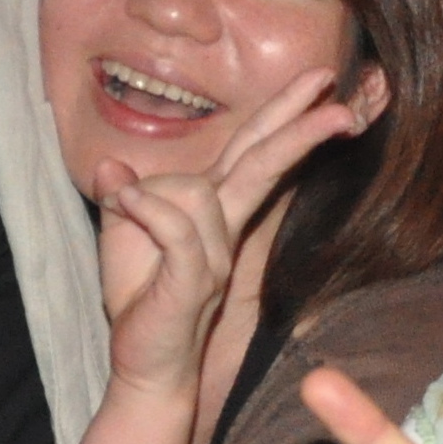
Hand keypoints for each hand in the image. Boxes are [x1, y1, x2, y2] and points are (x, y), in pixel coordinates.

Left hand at [91, 70, 354, 394]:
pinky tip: (123, 197)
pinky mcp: (194, 281)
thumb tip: (112, 168)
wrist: (146, 363)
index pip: (253, 149)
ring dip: (151, 194)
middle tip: (330, 83)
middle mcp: (223, 227)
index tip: (320, 80)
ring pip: (199, 193)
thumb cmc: (142, 299)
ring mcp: (213, 255)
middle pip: (262, 161)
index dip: (285, 113)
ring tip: (119, 208)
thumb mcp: (122, 237)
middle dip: (298, 122)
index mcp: (212, 207)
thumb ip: (125, 197)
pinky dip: (150, 210)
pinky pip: (178, 232)